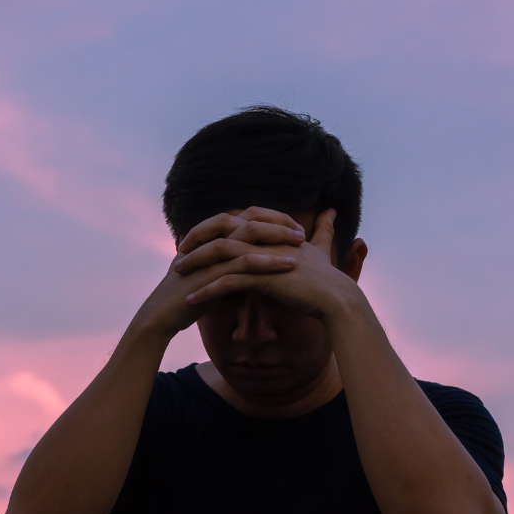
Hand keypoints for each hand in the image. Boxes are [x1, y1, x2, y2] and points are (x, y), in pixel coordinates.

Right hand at [132, 208, 305, 337]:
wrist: (161, 316)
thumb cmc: (185, 300)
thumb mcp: (210, 278)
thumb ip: (227, 269)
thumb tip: (250, 269)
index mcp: (210, 238)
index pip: (244, 219)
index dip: (269, 221)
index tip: (293, 229)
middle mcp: (209, 240)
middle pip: (248, 219)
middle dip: (277, 223)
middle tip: (301, 232)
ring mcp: (208, 253)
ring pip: (248, 235)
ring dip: (277, 237)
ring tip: (301, 243)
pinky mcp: (210, 271)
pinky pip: (242, 261)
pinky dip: (267, 260)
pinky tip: (287, 264)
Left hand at [174, 209, 359, 320]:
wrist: (337, 299)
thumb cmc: (326, 278)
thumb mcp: (320, 248)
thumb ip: (322, 230)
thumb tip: (330, 211)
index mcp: (271, 231)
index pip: (234, 222)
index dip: (213, 229)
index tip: (196, 240)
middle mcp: (264, 239)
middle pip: (220, 232)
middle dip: (196, 242)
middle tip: (178, 254)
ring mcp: (263, 256)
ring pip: (219, 254)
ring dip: (195, 265)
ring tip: (176, 275)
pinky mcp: (262, 277)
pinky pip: (226, 282)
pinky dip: (206, 291)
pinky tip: (190, 301)